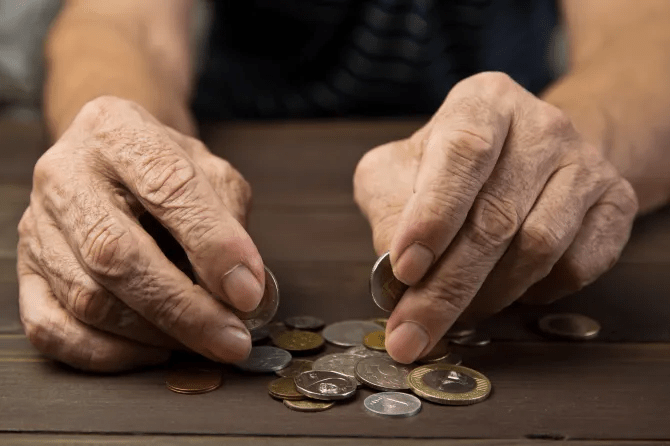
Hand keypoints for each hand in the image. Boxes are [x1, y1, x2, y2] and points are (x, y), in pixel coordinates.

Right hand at [17, 96, 263, 371]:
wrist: (114, 162)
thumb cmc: (167, 171)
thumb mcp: (210, 172)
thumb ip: (229, 221)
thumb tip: (244, 290)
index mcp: (117, 130)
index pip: (167, 186)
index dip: (212, 245)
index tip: (248, 292)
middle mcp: (65, 173)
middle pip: (115, 253)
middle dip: (183, 308)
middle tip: (231, 339)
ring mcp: (37, 224)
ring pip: (86, 297)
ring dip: (154, 334)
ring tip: (202, 341)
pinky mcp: (25, 270)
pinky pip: (52, 328)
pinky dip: (108, 354)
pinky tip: (153, 350)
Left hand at [354, 72, 637, 362]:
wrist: (536, 155)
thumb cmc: (452, 168)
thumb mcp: (400, 169)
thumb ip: (386, 205)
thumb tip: (392, 266)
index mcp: (482, 103)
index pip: (463, 152)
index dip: (433, 215)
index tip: (404, 269)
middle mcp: (540, 125)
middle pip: (495, 217)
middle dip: (446, 288)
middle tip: (412, 335)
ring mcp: (585, 163)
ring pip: (537, 247)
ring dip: (488, 295)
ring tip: (456, 312)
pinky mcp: (615, 202)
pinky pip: (576, 266)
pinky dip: (535, 292)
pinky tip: (509, 289)